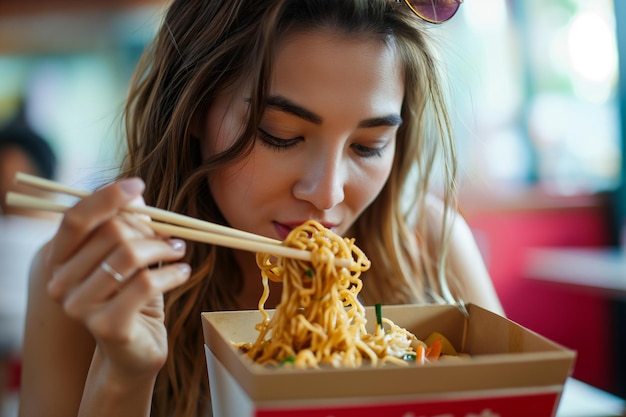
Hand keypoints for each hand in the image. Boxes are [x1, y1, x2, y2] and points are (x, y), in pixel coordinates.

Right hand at [45, 178, 190, 378]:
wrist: (133, 353)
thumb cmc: (131, 299)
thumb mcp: (130, 258)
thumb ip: (128, 227)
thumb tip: (136, 192)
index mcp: (60, 261)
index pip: (76, 218)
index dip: (107, 197)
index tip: (137, 184)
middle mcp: (60, 283)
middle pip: (111, 233)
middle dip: (150, 230)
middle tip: (171, 237)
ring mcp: (79, 306)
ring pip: (130, 255)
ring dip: (163, 248)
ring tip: (179, 252)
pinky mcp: (107, 325)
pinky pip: (146, 283)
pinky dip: (172, 272)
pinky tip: (183, 272)